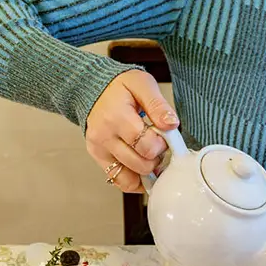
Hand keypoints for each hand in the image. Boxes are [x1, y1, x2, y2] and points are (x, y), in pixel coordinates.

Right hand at [86, 70, 176, 193]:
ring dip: (147, 171)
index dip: (162, 144)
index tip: (164, 135)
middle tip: (157, 144)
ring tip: (149, 154)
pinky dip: (135, 180)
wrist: (94, 89)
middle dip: (156, 158)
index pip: (146, 145)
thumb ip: (158, 105)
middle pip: (140, 164)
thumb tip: (171, 124)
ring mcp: (99, 150)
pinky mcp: (98, 158)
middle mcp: (104, 136)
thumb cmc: (120, 87)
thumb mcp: (143, 84)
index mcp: (115, 117)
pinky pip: (119, 181)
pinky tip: (143, 169)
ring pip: (129, 179)